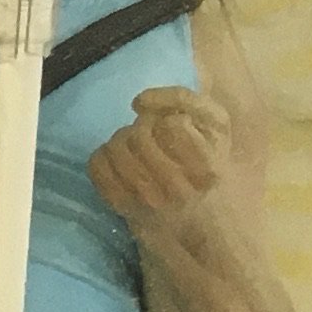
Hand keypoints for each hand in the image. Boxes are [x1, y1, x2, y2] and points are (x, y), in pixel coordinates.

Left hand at [92, 84, 234, 227]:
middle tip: (153, 135)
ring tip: (137, 145)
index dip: (169, 118)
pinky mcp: (120, 204)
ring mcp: (145, 200)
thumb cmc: (205, 157)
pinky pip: (97, 162)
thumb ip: (184, 100)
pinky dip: (104, 153)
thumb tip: (139, 102)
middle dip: (144, 126)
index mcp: (207, 169)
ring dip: (123, 137)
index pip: (173, 125)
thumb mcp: (214, 123)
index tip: (175, 126)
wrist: (195, 210)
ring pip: (117, 145)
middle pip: (141, 134)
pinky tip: (120, 159)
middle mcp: (176, 190)